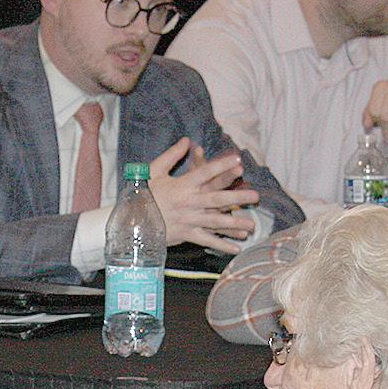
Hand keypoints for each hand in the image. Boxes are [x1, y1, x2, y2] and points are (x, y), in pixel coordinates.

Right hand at [148, 138, 260, 252]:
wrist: (132, 221)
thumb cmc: (143, 194)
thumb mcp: (154, 171)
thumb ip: (172, 155)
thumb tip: (187, 140)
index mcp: (182, 185)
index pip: (205, 173)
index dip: (222, 166)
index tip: (238, 160)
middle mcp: (188, 202)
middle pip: (217, 199)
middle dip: (237, 197)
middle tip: (255, 195)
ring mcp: (189, 220)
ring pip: (215, 222)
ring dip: (235, 224)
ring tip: (251, 224)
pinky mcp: (186, 234)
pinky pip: (207, 240)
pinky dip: (221, 245)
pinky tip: (236, 248)